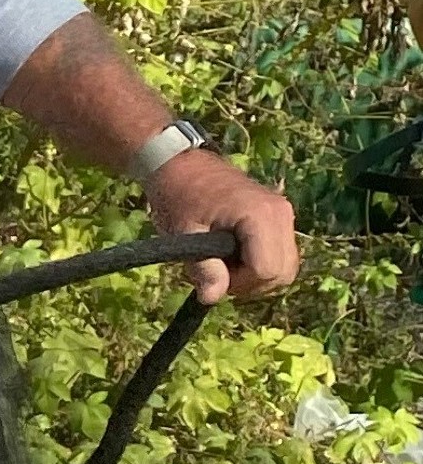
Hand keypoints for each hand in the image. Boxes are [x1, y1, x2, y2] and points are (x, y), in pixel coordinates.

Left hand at [145, 147, 297, 302]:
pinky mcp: (280, 218)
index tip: (213, 272)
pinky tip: (234, 255)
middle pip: (283, 273)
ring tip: (224, 262)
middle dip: (250, 283)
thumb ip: (202, 266)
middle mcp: (281, 214)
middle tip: (217, 271)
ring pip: (286, 268)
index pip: (267, 270)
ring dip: (256, 276)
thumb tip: (212, 298)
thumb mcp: (183, 234)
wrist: (181, 165)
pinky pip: (281, 255)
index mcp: (260, 215)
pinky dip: (261, 264)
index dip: (239, 282)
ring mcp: (284, 215)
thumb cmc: (178, 196)